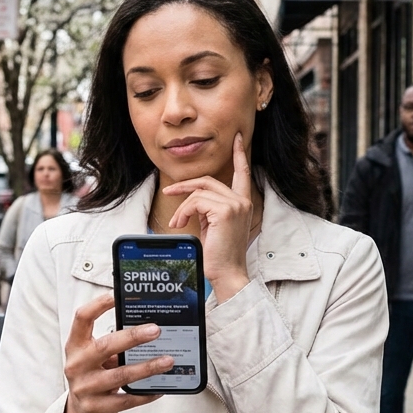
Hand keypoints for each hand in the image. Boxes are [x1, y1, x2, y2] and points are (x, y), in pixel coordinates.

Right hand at [60, 293, 173, 412]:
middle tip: (156, 330)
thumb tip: (150, 328)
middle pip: (105, 346)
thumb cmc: (94, 374)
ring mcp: (85, 388)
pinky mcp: (96, 407)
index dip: (99, 304)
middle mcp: (76, 365)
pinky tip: (160, 388)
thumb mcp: (94, 356)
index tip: (118, 295)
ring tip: (168, 360)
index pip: (82, 318)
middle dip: (133, 337)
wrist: (80, 411)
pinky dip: (145, 393)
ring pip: (120, 375)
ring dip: (147, 367)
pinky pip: (126, 400)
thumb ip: (113, 342)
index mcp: (75, 345)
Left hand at [162, 133, 254, 302]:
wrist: (227, 273)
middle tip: (169, 190)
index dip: (239, 154)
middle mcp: (242, 201)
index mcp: (242, 203)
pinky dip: (183, 211)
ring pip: (199, 192)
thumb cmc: (219, 255)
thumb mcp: (214, 226)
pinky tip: (180, 224)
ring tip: (177, 222)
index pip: (243, 173)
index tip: (237, 139)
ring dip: (182, 206)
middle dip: (185, 185)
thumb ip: (209, 209)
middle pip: (209, 181)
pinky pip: (195, 201)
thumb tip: (192, 200)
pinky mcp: (224, 211)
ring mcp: (235, 205)